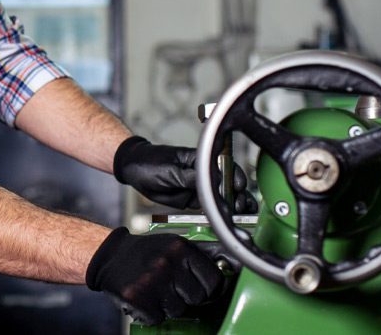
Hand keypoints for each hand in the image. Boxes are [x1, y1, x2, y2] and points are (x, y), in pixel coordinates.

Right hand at [85, 227, 223, 324]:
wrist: (111, 255)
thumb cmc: (145, 252)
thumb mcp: (173, 245)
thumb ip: (195, 260)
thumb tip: (223, 276)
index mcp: (180, 248)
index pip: (213, 279)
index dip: (210, 288)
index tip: (206, 290)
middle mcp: (167, 263)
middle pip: (197, 297)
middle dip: (187, 296)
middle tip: (174, 287)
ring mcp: (152, 281)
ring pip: (178, 310)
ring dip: (169, 305)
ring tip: (157, 290)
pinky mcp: (137, 297)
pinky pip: (158, 317)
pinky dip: (153, 313)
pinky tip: (146, 298)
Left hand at [113, 136, 257, 212]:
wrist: (135, 170)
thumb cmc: (152, 163)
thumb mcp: (171, 170)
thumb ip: (191, 178)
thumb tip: (210, 183)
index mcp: (200, 160)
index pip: (224, 167)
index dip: (233, 177)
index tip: (238, 187)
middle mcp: (204, 173)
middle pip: (227, 183)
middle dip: (237, 194)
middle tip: (242, 207)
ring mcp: (200, 186)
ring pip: (222, 196)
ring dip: (234, 205)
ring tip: (245, 214)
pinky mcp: (194, 198)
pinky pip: (210, 206)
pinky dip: (220, 213)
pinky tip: (230, 219)